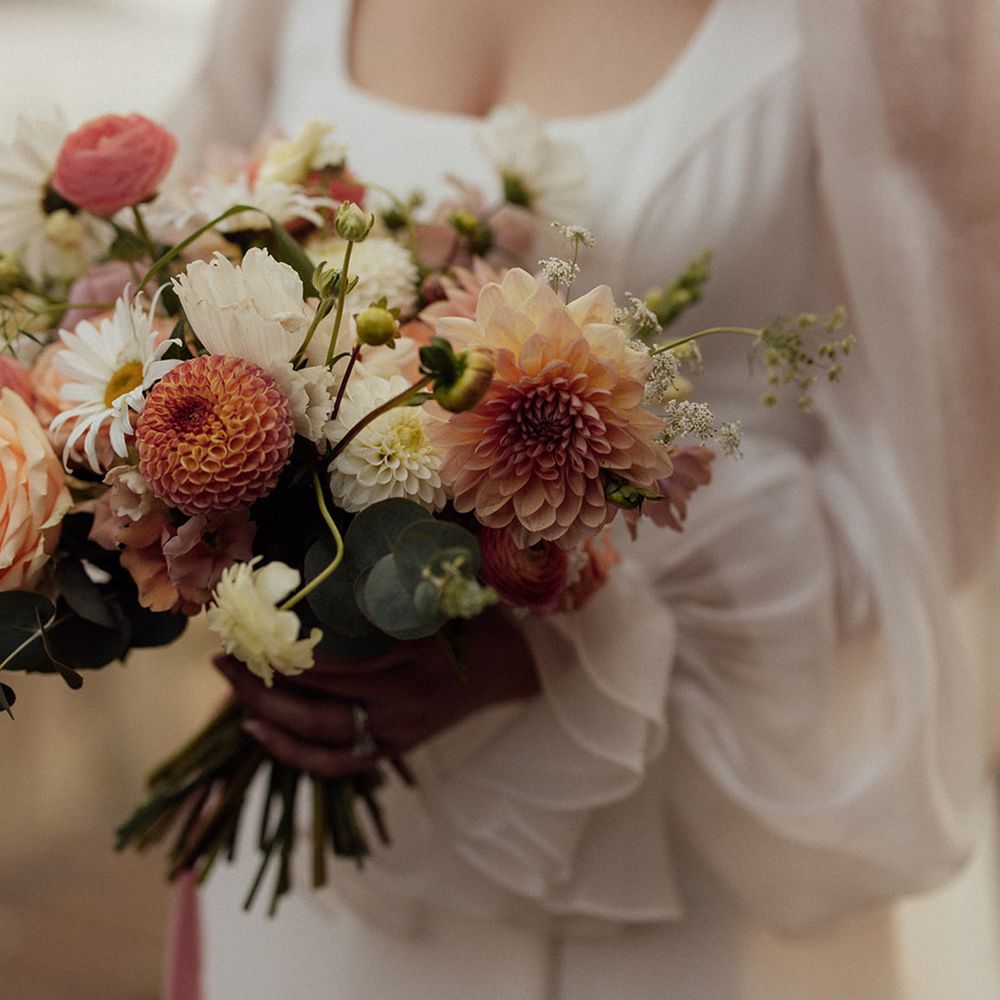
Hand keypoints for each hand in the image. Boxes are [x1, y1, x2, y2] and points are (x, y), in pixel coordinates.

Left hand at [216, 607, 538, 778]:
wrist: (511, 667)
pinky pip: (334, 761)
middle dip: (262, 672)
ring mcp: (397, 729)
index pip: (333, 653)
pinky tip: (256, 729)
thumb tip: (312, 556)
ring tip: (230, 680)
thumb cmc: (468, 616)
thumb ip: (384, 583)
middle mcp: (403, 697)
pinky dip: (291, 750)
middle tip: (223, 651)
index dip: (284, 637)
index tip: (248, 616)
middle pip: (316, 694)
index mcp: (413, 652)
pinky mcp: (394, 748)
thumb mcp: (433, 591)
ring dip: (264, 707)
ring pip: (317, 729)